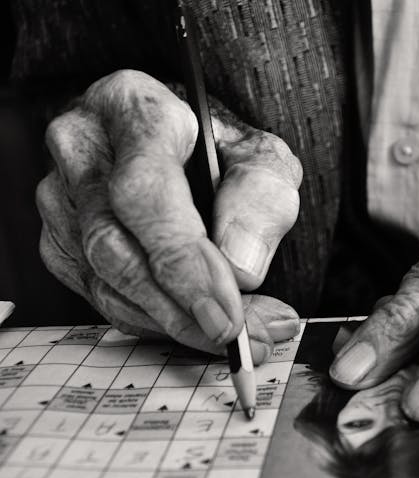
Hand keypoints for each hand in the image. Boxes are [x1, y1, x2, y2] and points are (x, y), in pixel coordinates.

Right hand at [37, 70, 301, 358]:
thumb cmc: (224, 146)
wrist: (188, 143)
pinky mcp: (61, 240)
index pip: (143, 190)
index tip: (224, 309)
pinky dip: (153, 322)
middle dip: (180, 306)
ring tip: (239, 335)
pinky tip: (197, 324)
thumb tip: (240, 268)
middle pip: (113, 244)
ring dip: (174, 323)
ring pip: (104, 280)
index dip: (183, 259)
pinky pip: (101, 296)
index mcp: (132, 107)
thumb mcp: (263, 156)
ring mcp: (62, 197)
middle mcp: (82, 148)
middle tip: (238, 336)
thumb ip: (261, 199)